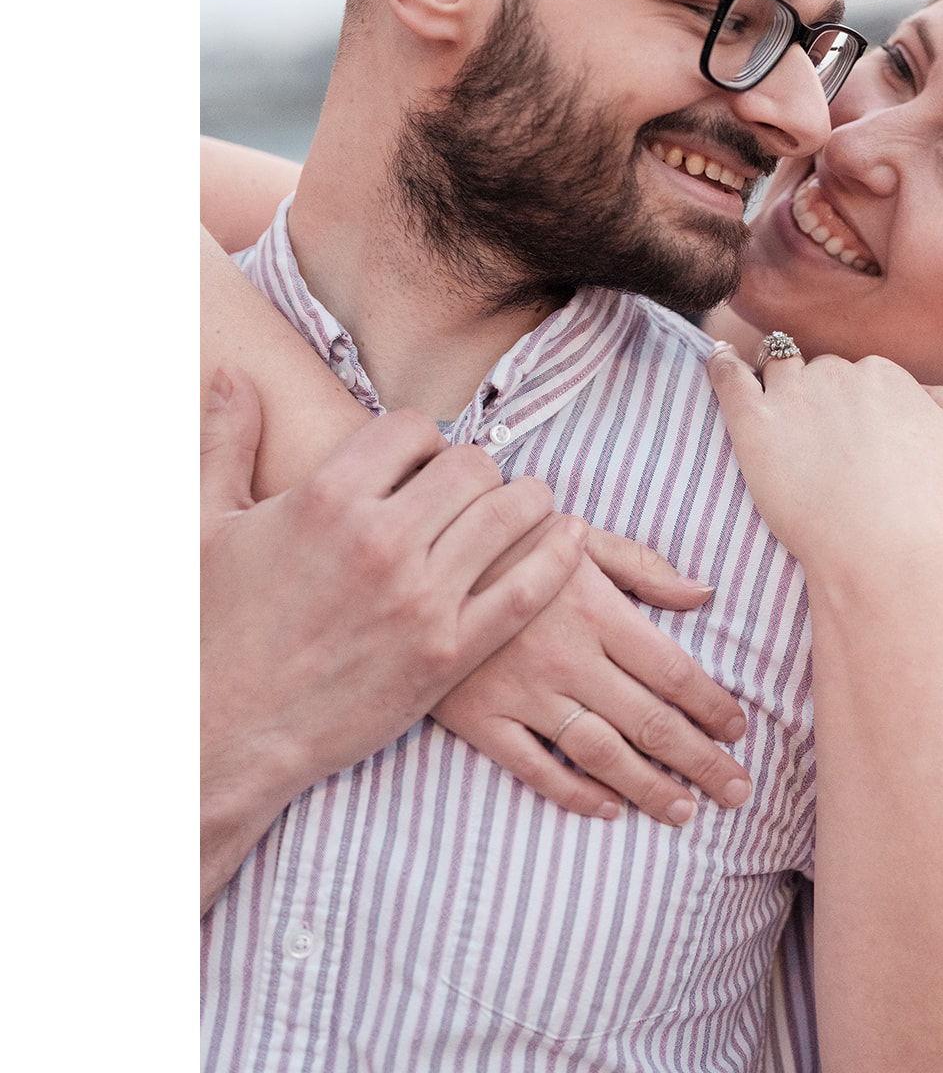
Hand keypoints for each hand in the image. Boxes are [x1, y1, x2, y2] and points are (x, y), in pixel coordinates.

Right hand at [200, 368, 581, 907]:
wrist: (220, 736)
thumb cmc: (209, 630)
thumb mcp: (203, 525)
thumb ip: (224, 440)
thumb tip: (233, 374)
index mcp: (327, 499)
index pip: (413, 427)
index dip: (419, 437)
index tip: (416, 458)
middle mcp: (383, 541)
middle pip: (472, 464)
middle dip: (472, 468)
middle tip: (466, 487)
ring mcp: (422, 600)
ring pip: (509, 514)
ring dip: (524, 500)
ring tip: (522, 503)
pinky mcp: (449, 654)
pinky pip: (526, 590)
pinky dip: (558, 556)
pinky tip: (571, 536)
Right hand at [433, 533, 751, 826]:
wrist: (416, 551)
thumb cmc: (509, 536)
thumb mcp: (580, 535)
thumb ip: (643, 566)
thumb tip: (705, 593)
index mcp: (597, 609)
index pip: (673, 671)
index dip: (713, 707)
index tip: (741, 732)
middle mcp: (568, 657)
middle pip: (649, 721)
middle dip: (700, 761)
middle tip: (738, 792)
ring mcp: (522, 692)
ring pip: (600, 753)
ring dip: (648, 787)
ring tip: (686, 811)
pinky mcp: (480, 717)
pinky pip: (535, 767)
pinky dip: (574, 794)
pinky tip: (608, 809)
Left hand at [704, 343, 942, 577]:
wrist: (880, 545)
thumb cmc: (922, 505)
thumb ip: (941, 401)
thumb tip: (920, 389)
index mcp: (884, 374)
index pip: (861, 374)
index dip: (855, 402)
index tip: (852, 433)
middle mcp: (838, 372)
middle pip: (820, 369)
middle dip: (818, 393)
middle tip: (818, 438)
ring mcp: (792, 394)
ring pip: (776, 364)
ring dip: (773, 375)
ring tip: (765, 392)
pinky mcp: (754, 421)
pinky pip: (729, 376)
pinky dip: (723, 364)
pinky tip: (720, 360)